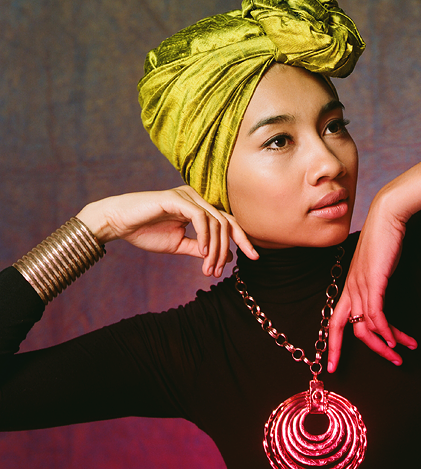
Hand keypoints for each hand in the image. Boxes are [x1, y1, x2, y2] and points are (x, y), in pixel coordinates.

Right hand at [77, 186, 257, 276]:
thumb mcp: (179, 245)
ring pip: (216, 222)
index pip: (229, 222)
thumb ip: (202, 249)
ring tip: (208, 268)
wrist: (118, 223)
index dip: (243, 239)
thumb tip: (228, 256)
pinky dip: (205, 237)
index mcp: (199, 208)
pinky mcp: (176, 198)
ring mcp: (187, 196)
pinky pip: (200, 217)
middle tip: (221, 272)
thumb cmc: (146, 232)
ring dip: (215, 249)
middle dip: (231, 248)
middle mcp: (197, 199)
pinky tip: (203, 253)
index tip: (254, 257)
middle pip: (227, 222)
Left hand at [328, 188, 416, 371]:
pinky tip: (396, 340)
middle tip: (390, 362)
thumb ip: (374, 288)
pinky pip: (377, 314)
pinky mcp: (374, 282)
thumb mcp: (375, 270)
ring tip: (401, 354)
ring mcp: (360, 286)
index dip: (333, 345)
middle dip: (369, 351)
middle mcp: (351, 290)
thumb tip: (378, 305)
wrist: (386, 218)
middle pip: (350, 330)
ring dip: (386, 344)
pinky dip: (386, 331)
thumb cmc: (382, 243)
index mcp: (348, 288)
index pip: (335, 322)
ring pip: (367, 326)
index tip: (332, 365)